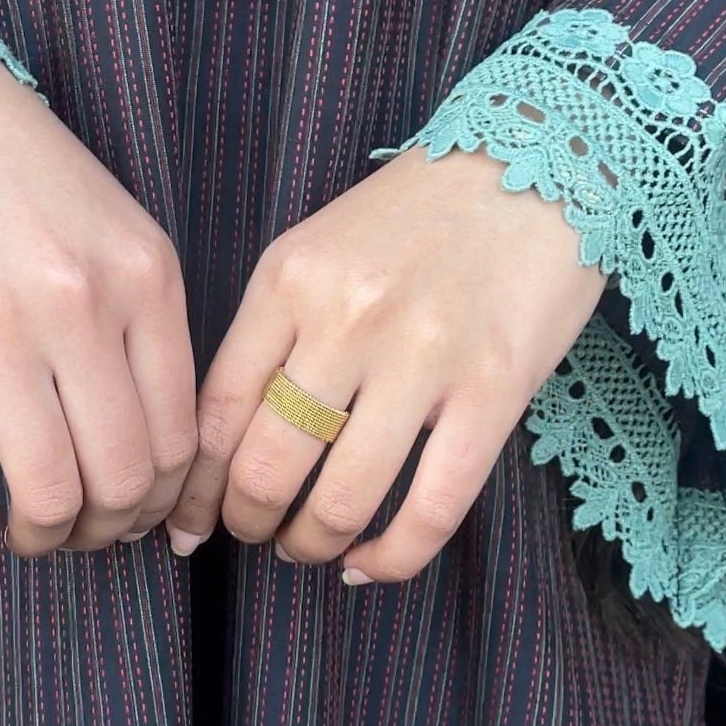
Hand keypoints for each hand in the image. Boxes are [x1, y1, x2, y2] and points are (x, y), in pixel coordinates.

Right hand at [0, 52, 197, 556]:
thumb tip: (151, 452)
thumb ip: (143, 324)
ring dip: (39, 539)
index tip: (135, 518)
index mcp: (147, 275)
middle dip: (105, 534)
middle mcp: (83, 303)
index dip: (161, 502)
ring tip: (22, 536)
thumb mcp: (115, 227)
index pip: (182, 434)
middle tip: (79, 538)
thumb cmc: (17, 166)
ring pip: (45, 490)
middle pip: (121, 477)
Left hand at [164, 143, 605, 582]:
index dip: (197, 487)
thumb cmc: (416, 215)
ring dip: (311, 544)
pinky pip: (431, 510)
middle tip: (252, 533)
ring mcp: (422, 357)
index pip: (218, 410)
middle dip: (246, 522)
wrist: (535, 163)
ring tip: (308, 547)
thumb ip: (272, 332)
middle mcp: (346, 319)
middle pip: (268, 466)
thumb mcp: (318, 250)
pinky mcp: (493, 391)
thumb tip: (224, 441)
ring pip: (341, 499)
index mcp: (289, 278)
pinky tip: (371, 562)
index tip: (190, 522)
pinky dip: (392, 557)